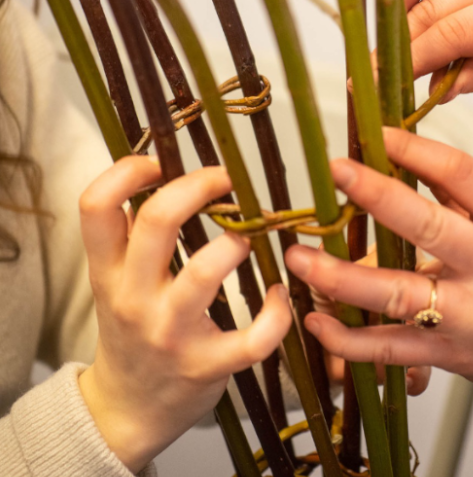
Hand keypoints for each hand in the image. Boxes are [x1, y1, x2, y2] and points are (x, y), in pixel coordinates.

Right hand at [78, 157, 291, 472]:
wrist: (129, 408)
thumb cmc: (131, 331)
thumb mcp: (114, 282)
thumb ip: (131, 236)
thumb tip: (163, 173)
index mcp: (108, 271)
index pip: (96, 207)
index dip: (127, 172)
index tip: (158, 163)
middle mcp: (134, 298)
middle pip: (158, 221)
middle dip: (198, 185)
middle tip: (225, 179)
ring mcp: (171, 333)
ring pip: (206, 271)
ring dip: (236, 243)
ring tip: (246, 239)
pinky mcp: (208, 365)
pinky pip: (254, 336)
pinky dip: (277, 312)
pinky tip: (278, 295)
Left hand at [286, 128, 472, 429]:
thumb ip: (460, 194)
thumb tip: (402, 151)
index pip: (463, 175)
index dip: (416, 149)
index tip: (376, 133)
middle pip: (428, 226)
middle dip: (375, 194)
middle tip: (335, 171)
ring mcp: (472, 316)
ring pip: (398, 291)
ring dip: (340, 276)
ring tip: (300, 258)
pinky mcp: (449, 355)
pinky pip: (390, 348)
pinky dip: (348, 338)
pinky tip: (317, 320)